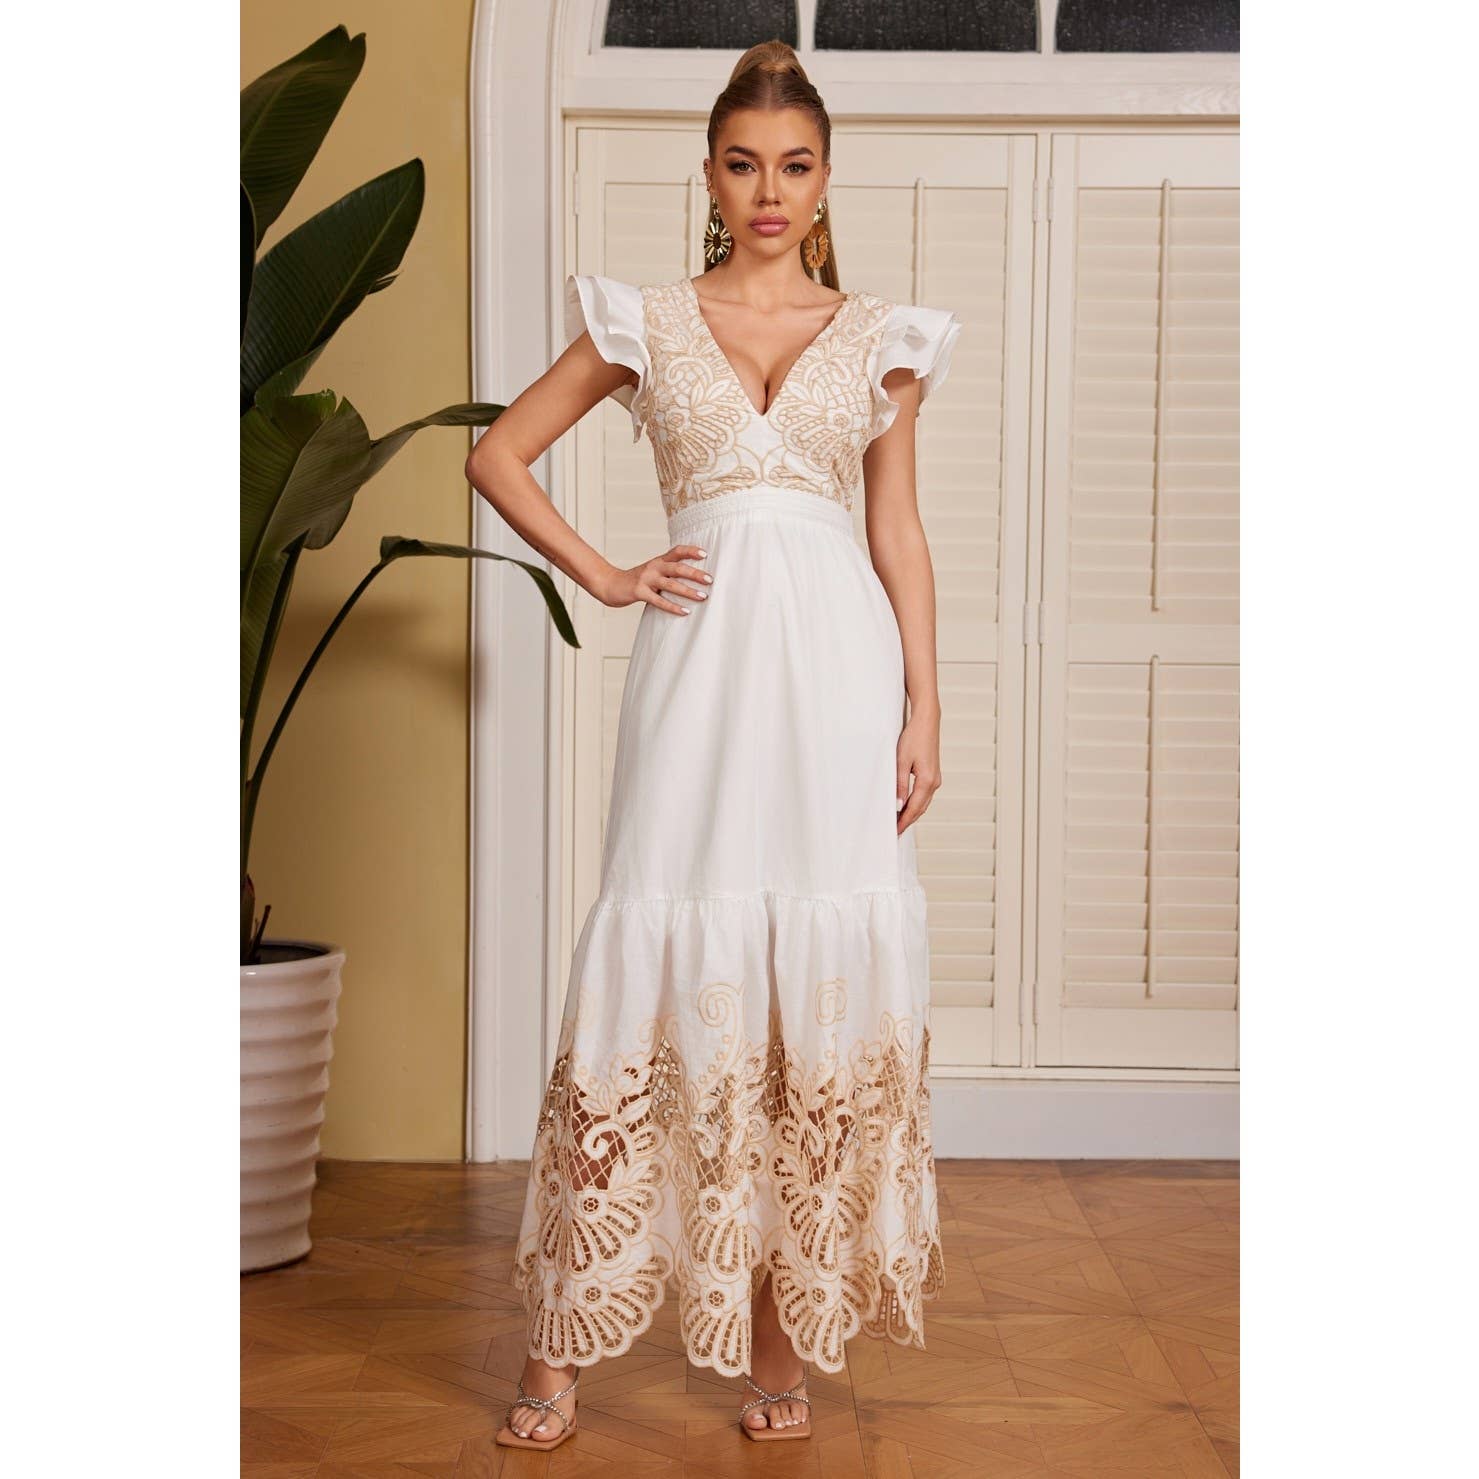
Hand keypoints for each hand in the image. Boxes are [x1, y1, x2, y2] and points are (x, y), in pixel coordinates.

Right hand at [596, 543, 711, 614]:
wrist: (609, 584)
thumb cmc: (635, 580)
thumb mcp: (652, 572)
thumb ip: (668, 573)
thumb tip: (693, 577)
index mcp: (658, 561)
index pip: (677, 551)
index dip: (691, 551)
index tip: (705, 554)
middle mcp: (654, 567)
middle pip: (677, 568)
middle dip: (695, 574)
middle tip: (710, 580)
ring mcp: (646, 579)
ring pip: (671, 584)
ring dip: (688, 591)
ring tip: (703, 596)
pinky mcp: (639, 592)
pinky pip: (659, 600)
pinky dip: (673, 606)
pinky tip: (685, 611)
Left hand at [896, 710, 941, 833]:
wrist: (927, 722)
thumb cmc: (913, 738)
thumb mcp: (901, 762)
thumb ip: (900, 785)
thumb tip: (898, 806)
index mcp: (927, 781)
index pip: (913, 809)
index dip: (903, 822)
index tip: (894, 832)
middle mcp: (934, 782)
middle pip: (920, 809)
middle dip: (907, 821)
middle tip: (894, 831)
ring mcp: (936, 779)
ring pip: (923, 803)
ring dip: (911, 813)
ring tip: (898, 821)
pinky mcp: (933, 774)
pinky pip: (924, 795)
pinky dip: (915, 803)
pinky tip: (906, 805)